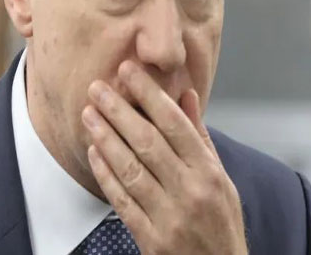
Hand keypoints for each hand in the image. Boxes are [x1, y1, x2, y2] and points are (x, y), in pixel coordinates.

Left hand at [81, 61, 247, 254]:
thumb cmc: (221, 223)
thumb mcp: (221, 178)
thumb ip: (200, 137)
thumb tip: (187, 96)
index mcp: (209, 173)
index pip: (175, 124)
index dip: (149, 95)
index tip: (129, 71)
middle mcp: (190, 192)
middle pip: (148, 142)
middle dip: (119, 111)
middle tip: (98, 88)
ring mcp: (169, 217)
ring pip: (131, 169)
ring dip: (106, 138)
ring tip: (89, 114)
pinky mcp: (151, 239)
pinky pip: (122, 201)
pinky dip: (105, 175)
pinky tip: (94, 152)